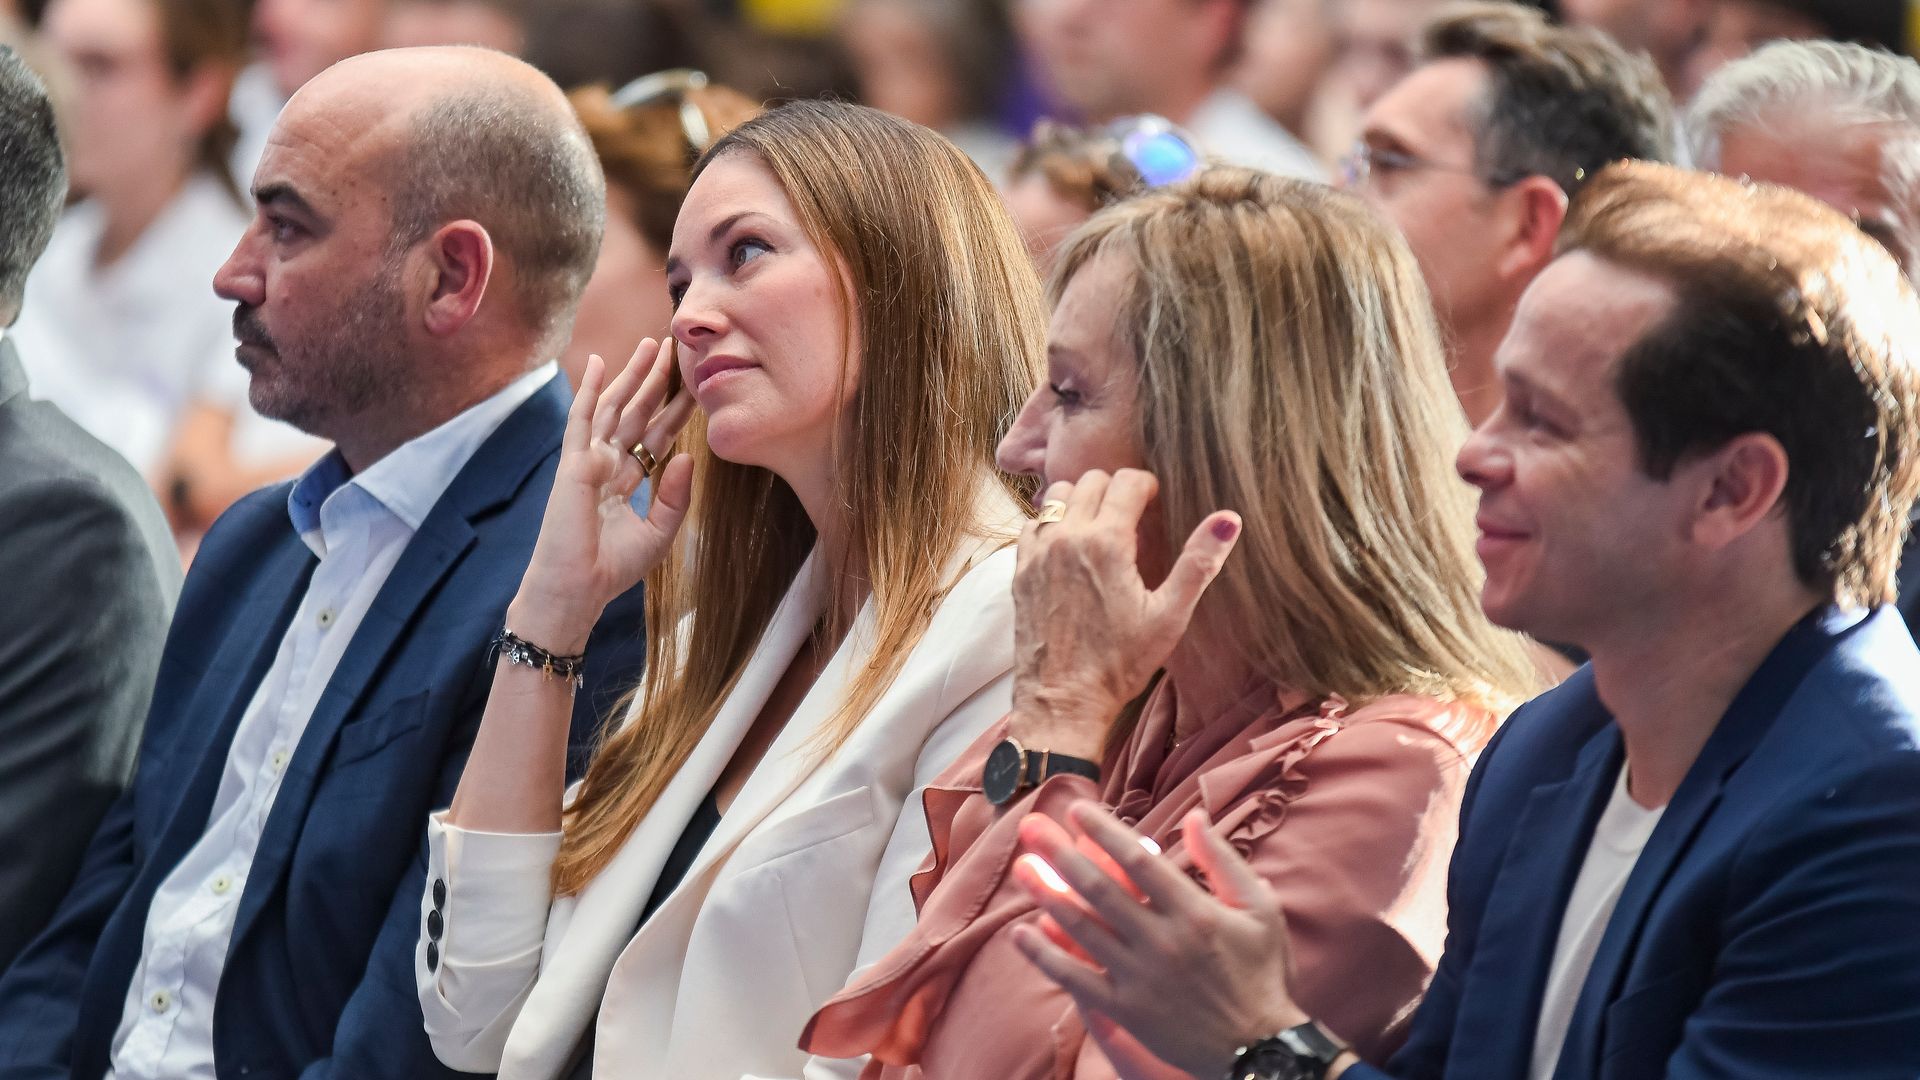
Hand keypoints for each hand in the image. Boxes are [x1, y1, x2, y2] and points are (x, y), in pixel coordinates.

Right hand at [510, 338, 697, 649]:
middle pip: (637, 414)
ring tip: (650, 345)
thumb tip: (689, 455)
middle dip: (655, 382)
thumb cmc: (610, 570)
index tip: (696, 386)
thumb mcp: (658, 534)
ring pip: (614, 407)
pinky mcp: (573, 463)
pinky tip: (597, 361)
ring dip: (631, 375)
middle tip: (675, 348)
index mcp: (625, 482)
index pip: (657, 437)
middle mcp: (606, 465)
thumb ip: (675, 496)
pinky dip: (589, 389)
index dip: (676, 412)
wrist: (576, 590)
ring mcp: (588, 461)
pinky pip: (582, 418)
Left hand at [1009, 469, 1239, 757]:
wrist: (1062, 702)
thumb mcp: (1170, 616)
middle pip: (1091, 480)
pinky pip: (1033, 523)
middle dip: (1116, 491)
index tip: (1155, 507)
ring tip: (1100, 529)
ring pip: (1057, 495)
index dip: (1148, 488)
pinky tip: (1070, 549)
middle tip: (1132, 520)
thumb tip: (1228, 519)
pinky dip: (1052, 524)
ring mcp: (1038, 552)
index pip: (1128, 481)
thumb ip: (1198, 562)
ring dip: (1081, 501)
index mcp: (1107, 542)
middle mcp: (1067, 537)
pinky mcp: (1020, 570)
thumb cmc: (1120, 664)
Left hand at [1009, 803, 1307, 1078]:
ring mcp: (1140, 976)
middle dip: (1061, 853)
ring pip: (1083, 928)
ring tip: (1021, 868)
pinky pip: (1077, 979)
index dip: (1104, 832)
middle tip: (1032, 827)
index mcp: (1194, 911)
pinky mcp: (1126, 1009)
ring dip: (1047, 895)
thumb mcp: (1260, 910)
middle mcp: (1162, 940)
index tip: (1078, 809)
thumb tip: (1193, 815)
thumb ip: (1223, 861)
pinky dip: (1046, 957)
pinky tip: (1021, 935)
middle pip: (1100, 888)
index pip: (1138, 861)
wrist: (1257, 1049)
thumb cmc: (1261, 973)